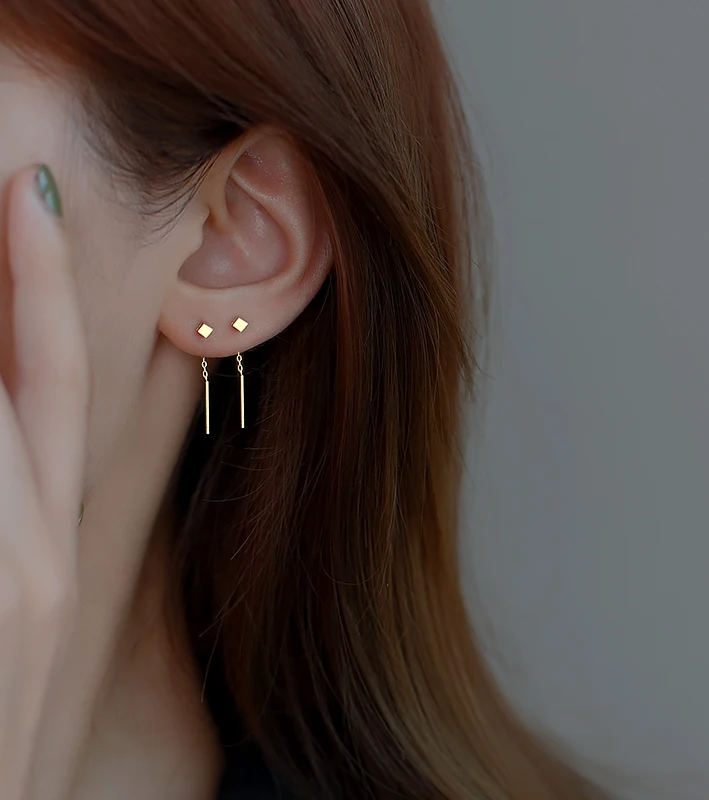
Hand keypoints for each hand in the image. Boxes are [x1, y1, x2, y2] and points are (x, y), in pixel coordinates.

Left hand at [0, 165, 88, 798]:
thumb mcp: (16, 604)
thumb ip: (19, 506)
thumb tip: (20, 397)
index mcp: (56, 543)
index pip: (59, 378)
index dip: (46, 281)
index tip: (30, 186)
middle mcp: (39, 551)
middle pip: (24, 375)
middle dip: (10, 277)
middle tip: (5, 183)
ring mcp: (12, 580)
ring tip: (2, 226)